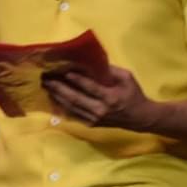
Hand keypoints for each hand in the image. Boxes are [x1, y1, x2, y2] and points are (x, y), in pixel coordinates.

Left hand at [41, 64, 158, 130]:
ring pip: (71, 108)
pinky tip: (53, 97)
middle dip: (59, 88)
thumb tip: (92, 62)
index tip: (63, 71)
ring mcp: (93, 119)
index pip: (90, 88)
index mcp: (110, 98)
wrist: (140, 118)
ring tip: (46, 86)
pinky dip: (61, 106)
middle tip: (46, 78)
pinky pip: (72, 114)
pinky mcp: (90, 124)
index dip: (76, 80)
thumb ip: (110, 70)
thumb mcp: (127, 77)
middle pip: (75, 99)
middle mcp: (100, 110)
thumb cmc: (134, 95)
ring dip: (57, 96)